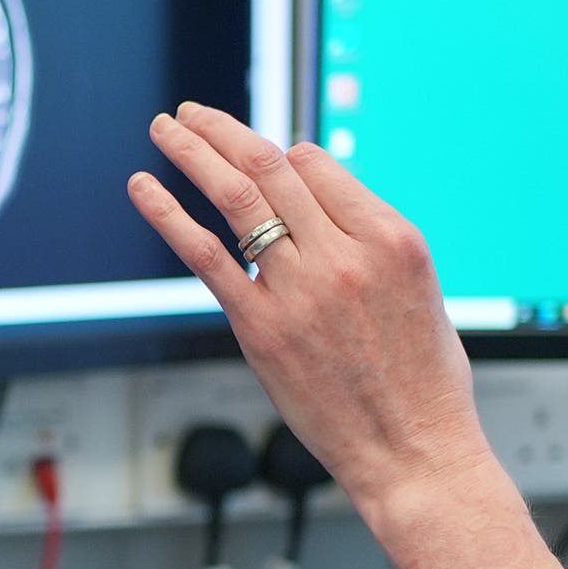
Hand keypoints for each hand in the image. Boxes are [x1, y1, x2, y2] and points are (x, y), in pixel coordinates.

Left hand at [129, 106, 494, 528]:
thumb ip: (368, 242)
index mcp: (392, 237)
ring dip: (191, 153)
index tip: (256, 160)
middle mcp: (345, 254)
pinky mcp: (261, 328)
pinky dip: (168, 214)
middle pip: (269, 167)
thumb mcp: (419, 290)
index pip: (316, 164)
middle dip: (221, 131)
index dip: (278, 156)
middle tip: (190, 115)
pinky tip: (144, 187)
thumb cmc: (423, 383)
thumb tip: (318, 207)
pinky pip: (205, 255)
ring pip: (235, 197)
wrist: (413, 453)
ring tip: (166, 128)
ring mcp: (300, 289)